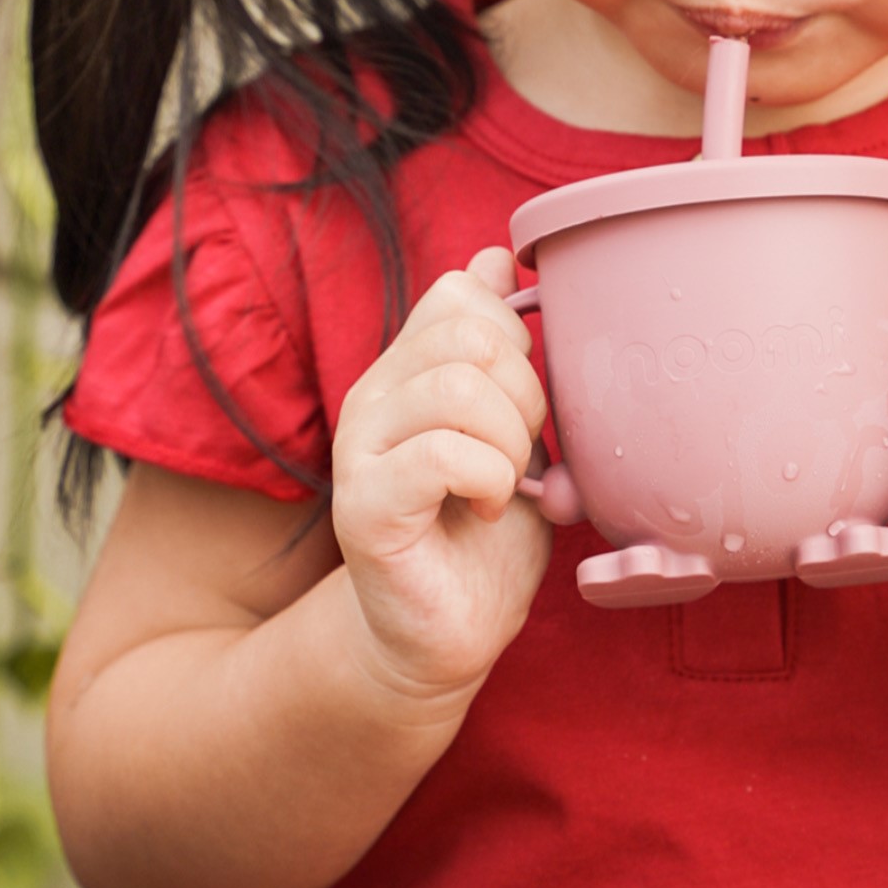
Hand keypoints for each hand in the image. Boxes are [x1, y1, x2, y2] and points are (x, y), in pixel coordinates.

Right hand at [329, 247, 553, 707]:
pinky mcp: (363, 506)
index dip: (517, 339)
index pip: (460, 294)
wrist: (448, 632)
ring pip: (458, 388)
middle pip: (470, 335)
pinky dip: (489, 479)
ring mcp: (360, 448)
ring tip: (506, 485)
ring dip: (511, 443)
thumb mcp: (514, 426)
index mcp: (407, 367)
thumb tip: (498, 255)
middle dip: (526, 394)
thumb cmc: (487, 532)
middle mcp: (374, 395)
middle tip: (524, 456)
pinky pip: (441, 453)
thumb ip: (504, 351)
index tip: (525, 406)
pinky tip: (490, 509)